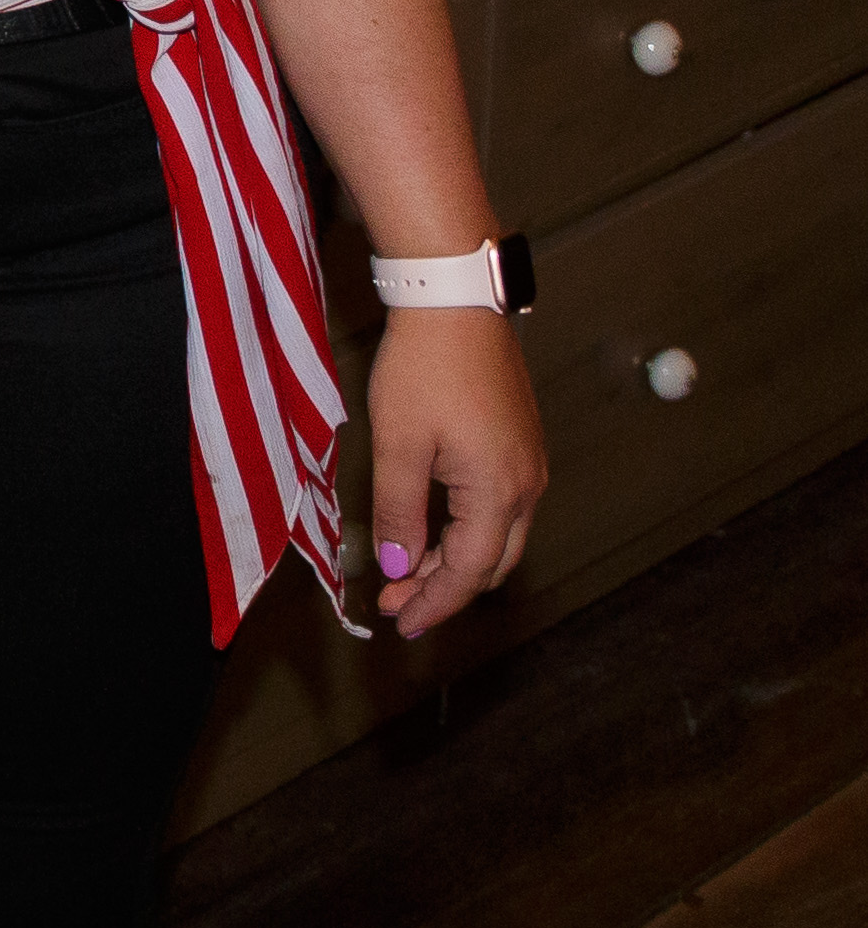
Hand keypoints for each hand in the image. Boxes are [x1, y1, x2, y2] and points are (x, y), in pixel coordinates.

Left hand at [362, 305, 544, 634]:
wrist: (455, 302)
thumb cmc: (423, 369)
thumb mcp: (398, 445)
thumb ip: (400, 513)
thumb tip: (402, 568)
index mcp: (500, 491)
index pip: (470, 571)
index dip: (435, 603)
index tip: (400, 624)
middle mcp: (528, 485)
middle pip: (492, 562)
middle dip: (446, 590)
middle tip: (397, 605)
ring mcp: (530, 464)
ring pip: (498, 537)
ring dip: (455, 561)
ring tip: (406, 574)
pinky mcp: (521, 444)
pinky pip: (500, 508)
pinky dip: (467, 531)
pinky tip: (432, 531)